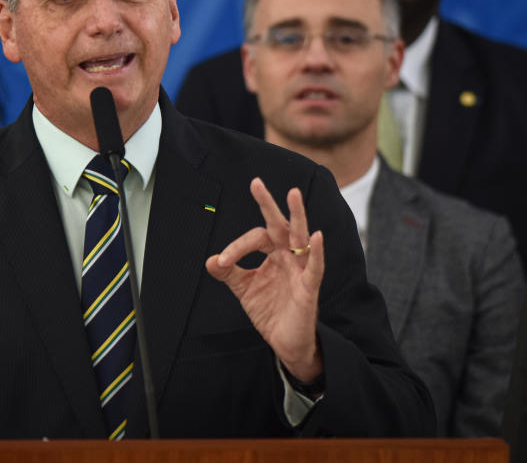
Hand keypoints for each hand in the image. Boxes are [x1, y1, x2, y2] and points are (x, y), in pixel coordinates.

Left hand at [205, 177, 324, 381]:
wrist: (285, 343)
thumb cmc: (270, 311)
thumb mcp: (244, 288)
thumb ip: (228, 272)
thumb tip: (210, 260)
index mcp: (274, 253)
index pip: (256, 237)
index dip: (237, 247)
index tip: (222, 261)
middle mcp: (289, 256)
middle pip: (280, 225)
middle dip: (268, 204)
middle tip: (255, 183)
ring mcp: (301, 270)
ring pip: (301, 238)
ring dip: (298, 216)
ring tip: (294, 194)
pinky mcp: (309, 288)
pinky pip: (315, 267)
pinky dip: (316, 252)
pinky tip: (316, 236)